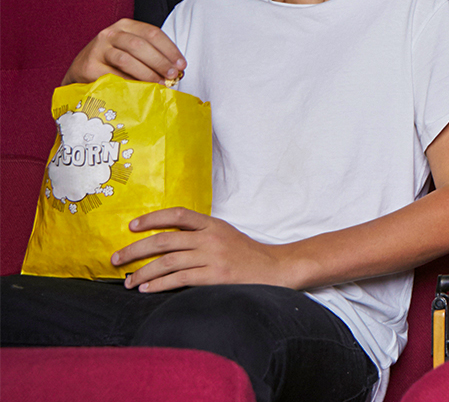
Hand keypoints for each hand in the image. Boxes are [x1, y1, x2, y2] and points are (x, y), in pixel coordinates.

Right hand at [65, 19, 185, 85]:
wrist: (81, 69)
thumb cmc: (114, 60)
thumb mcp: (131, 49)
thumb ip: (151, 54)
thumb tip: (176, 69)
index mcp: (125, 26)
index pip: (152, 33)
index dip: (170, 49)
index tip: (182, 65)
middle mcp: (110, 34)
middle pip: (140, 45)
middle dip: (160, 62)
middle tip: (173, 76)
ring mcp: (98, 49)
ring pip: (127, 60)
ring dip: (147, 73)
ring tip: (160, 84)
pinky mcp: (89, 66)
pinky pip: (113, 76)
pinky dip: (130, 83)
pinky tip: (141, 89)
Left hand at [113, 208, 290, 291]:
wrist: (275, 269)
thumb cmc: (246, 254)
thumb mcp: (225, 234)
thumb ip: (200, 234)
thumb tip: (165, 240)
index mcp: (212, 224)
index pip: (177, 215)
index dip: (152, 218)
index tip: (132, 226)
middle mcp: (210, 238)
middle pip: (164, 241)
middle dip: (135, 250)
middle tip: (116, 259)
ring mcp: (213, 257)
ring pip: (167, 262)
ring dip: (142, 273)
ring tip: (128, 282)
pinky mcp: (215, 276)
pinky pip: (179, 279)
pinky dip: (158, 284)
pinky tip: (146, 289)